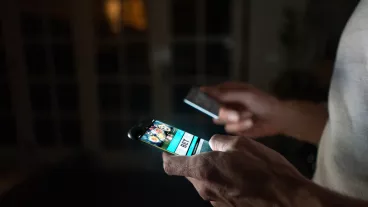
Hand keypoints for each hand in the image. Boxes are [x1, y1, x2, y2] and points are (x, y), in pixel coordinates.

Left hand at [163, 135, 308, 206]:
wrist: (288, 200)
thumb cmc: (264, 169)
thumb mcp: (241, 144)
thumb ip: (220, 142)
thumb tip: (212, 144)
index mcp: (203, 169)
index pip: (171, 165)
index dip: (168, 154)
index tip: (170, 147)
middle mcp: (205, 188)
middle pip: (190, 173)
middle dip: (197, 160)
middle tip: (213, 151)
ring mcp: (216, 202)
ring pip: (206, 182)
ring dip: (213, 172)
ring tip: (235, 165)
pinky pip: (219, 191)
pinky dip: (224, 183)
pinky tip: (243, 179)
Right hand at [202, 82, 282, 136]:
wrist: (277, 118)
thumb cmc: (263, 102)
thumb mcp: (245, 94)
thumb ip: (225, 94)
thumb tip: (205, 89)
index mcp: (227, 91)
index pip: (209, 93)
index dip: (204, 98)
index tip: (200, 102)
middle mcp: (225, 103)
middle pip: (212, 108)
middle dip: (225, 113)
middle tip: (236, 115)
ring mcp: (228, 116)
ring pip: (219, 119)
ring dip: (235, 119)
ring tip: (249, 116)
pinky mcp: (234, 128)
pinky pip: (229, 128)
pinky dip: (241, 126)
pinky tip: (251, 123)